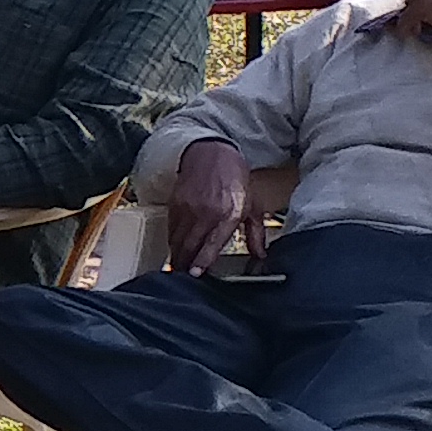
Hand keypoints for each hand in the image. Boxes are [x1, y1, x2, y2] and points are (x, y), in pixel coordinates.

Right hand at [164, 138, 261, 272]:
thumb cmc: (234, 179)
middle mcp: (207, 212)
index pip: (211, 244)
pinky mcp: (176, 204)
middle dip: (185, 263)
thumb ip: (256, 234)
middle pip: (189, 245)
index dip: (201, 261)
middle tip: (183, 276)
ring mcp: (189, 208)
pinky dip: (172, 240)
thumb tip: (260, 255)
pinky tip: (174, 248)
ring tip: (177, 266)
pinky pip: (171, 228)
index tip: (195, 274)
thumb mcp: (252, 205)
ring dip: (176, 255)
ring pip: (177, 239)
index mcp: (229, 214)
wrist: (212, 154)